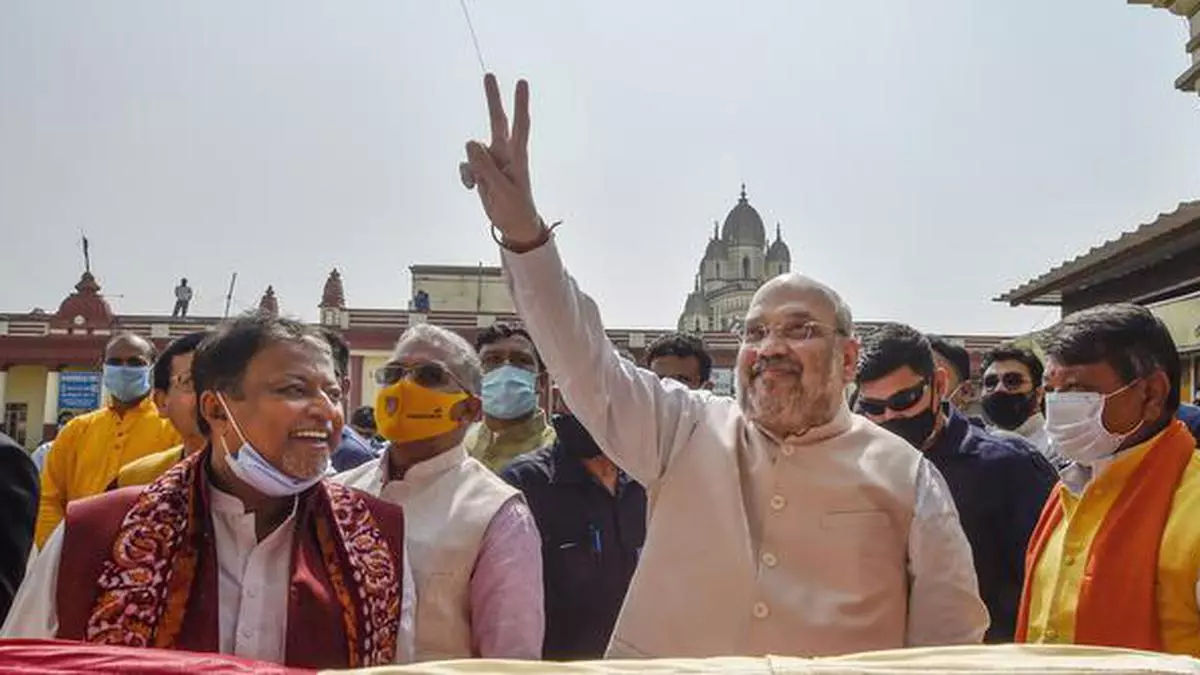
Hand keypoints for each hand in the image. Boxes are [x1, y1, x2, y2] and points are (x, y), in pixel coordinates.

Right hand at [464, 74, 543, 246]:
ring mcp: (491, 159)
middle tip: (489, 75)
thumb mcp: (502, 189)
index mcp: (517, 155)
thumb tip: (471, 143)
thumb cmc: (515, 206)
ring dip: (473, 165)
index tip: (521, 83)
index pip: (520, 125)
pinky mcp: (480, 169)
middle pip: (497, 120)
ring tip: (482, 184)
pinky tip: (473, 187)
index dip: (520, 104)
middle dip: (493, 99)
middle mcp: (504, 152)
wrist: (511, 223)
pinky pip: (467, 165)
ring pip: (474, 149)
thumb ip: (486, 167)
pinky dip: (466, 175)